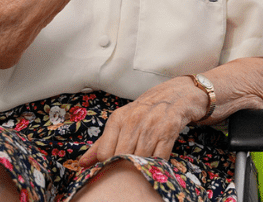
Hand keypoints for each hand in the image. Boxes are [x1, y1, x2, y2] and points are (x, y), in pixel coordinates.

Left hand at [77, 76, 206, 165]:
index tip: (115, 166)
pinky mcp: (169, 129)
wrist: (180, 93)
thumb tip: (83, 163)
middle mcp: (133, 119)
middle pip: (122, 157)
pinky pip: (159, 156)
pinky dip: (157, 163)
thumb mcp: (123, 120)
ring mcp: (152, 124)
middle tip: (130, 170)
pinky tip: (156, 162)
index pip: (104, 153)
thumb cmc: (148, 109)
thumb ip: (102, 143)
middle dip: (125, 167)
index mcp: (118, 118)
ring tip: (143, 166)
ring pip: (140, 158)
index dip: (109, 164)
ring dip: (142, 166)